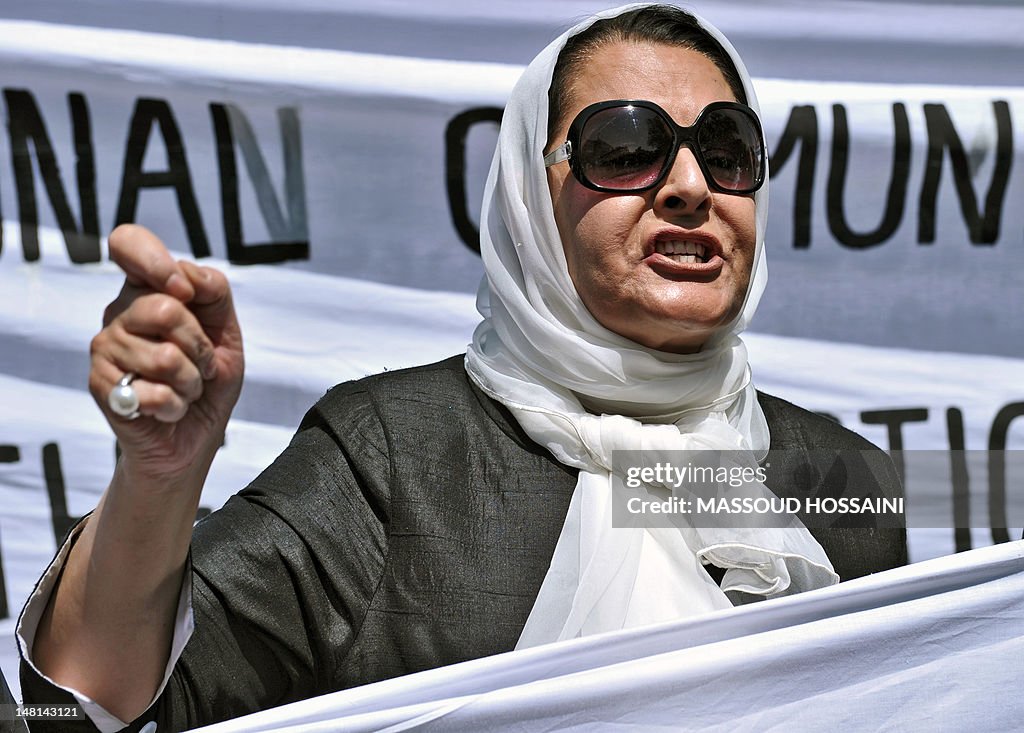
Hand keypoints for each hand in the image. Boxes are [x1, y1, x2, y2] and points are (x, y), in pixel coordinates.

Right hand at [89, 224, 244, 481]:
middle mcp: (120, 312)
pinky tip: (168, 409)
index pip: (127, 242)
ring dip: (191, 382)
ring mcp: (105, 347)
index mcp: (147, 289)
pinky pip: (154, 392)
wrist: (196, 435)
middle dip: (200, 347)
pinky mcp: (100, 384)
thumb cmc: (208, 379)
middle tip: (201, 365)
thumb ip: (214, 292)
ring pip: (165, 357)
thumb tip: (186, 276)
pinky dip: (176, 406)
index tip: (184, 291)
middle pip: (164, 308)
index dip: (155, 260)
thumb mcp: (226, 331)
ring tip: (184, 389)